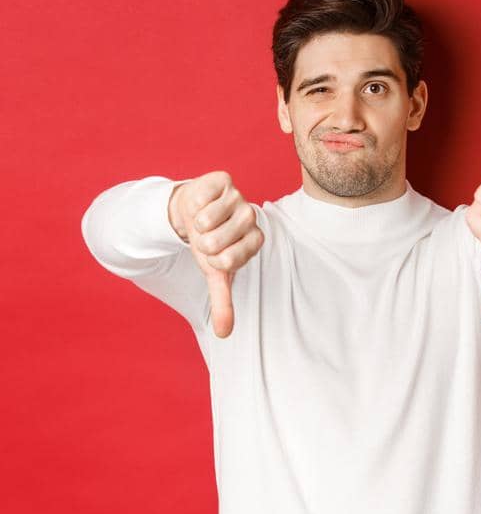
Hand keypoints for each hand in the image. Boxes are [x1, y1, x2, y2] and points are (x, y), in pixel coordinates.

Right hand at [168, 171, 262, 337]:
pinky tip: (199, 204)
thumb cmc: (207, 243)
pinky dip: (192, 205)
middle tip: (204, 236)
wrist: (192, 211)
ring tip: (200, 221)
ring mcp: (239, 197)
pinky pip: (201, 198)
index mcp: (255, 241)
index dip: (211, 259)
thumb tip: (224, 333)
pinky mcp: (223, 180)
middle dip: (200, 243)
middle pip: (216, 242)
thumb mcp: (214, 272)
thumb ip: (222, 301)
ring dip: (195, 224)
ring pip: (206, 220)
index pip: (229, 261)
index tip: (213, 254)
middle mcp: (252, 218)